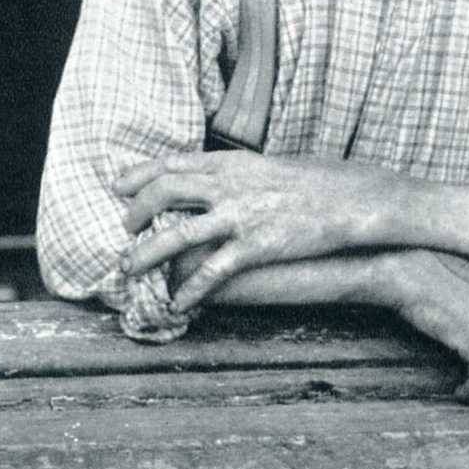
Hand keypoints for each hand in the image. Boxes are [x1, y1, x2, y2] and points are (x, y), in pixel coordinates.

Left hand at [116, 150, 392, 307]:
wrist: (350, 200)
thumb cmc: (315, 184)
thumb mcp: (270, 168)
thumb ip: (237, 174)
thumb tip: (213, 180)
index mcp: (232, 162)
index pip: (173, 162)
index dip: (140, 174)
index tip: (118, 185)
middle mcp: (229, 185)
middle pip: (165, 192)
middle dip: (137, 212)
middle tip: (124, 229)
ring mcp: (240, 216)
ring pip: (177, 234)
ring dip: (146, 253)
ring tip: (128, 268)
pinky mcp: (255, 246)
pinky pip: (212, 272)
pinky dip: (191, 290)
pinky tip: (178, 305)